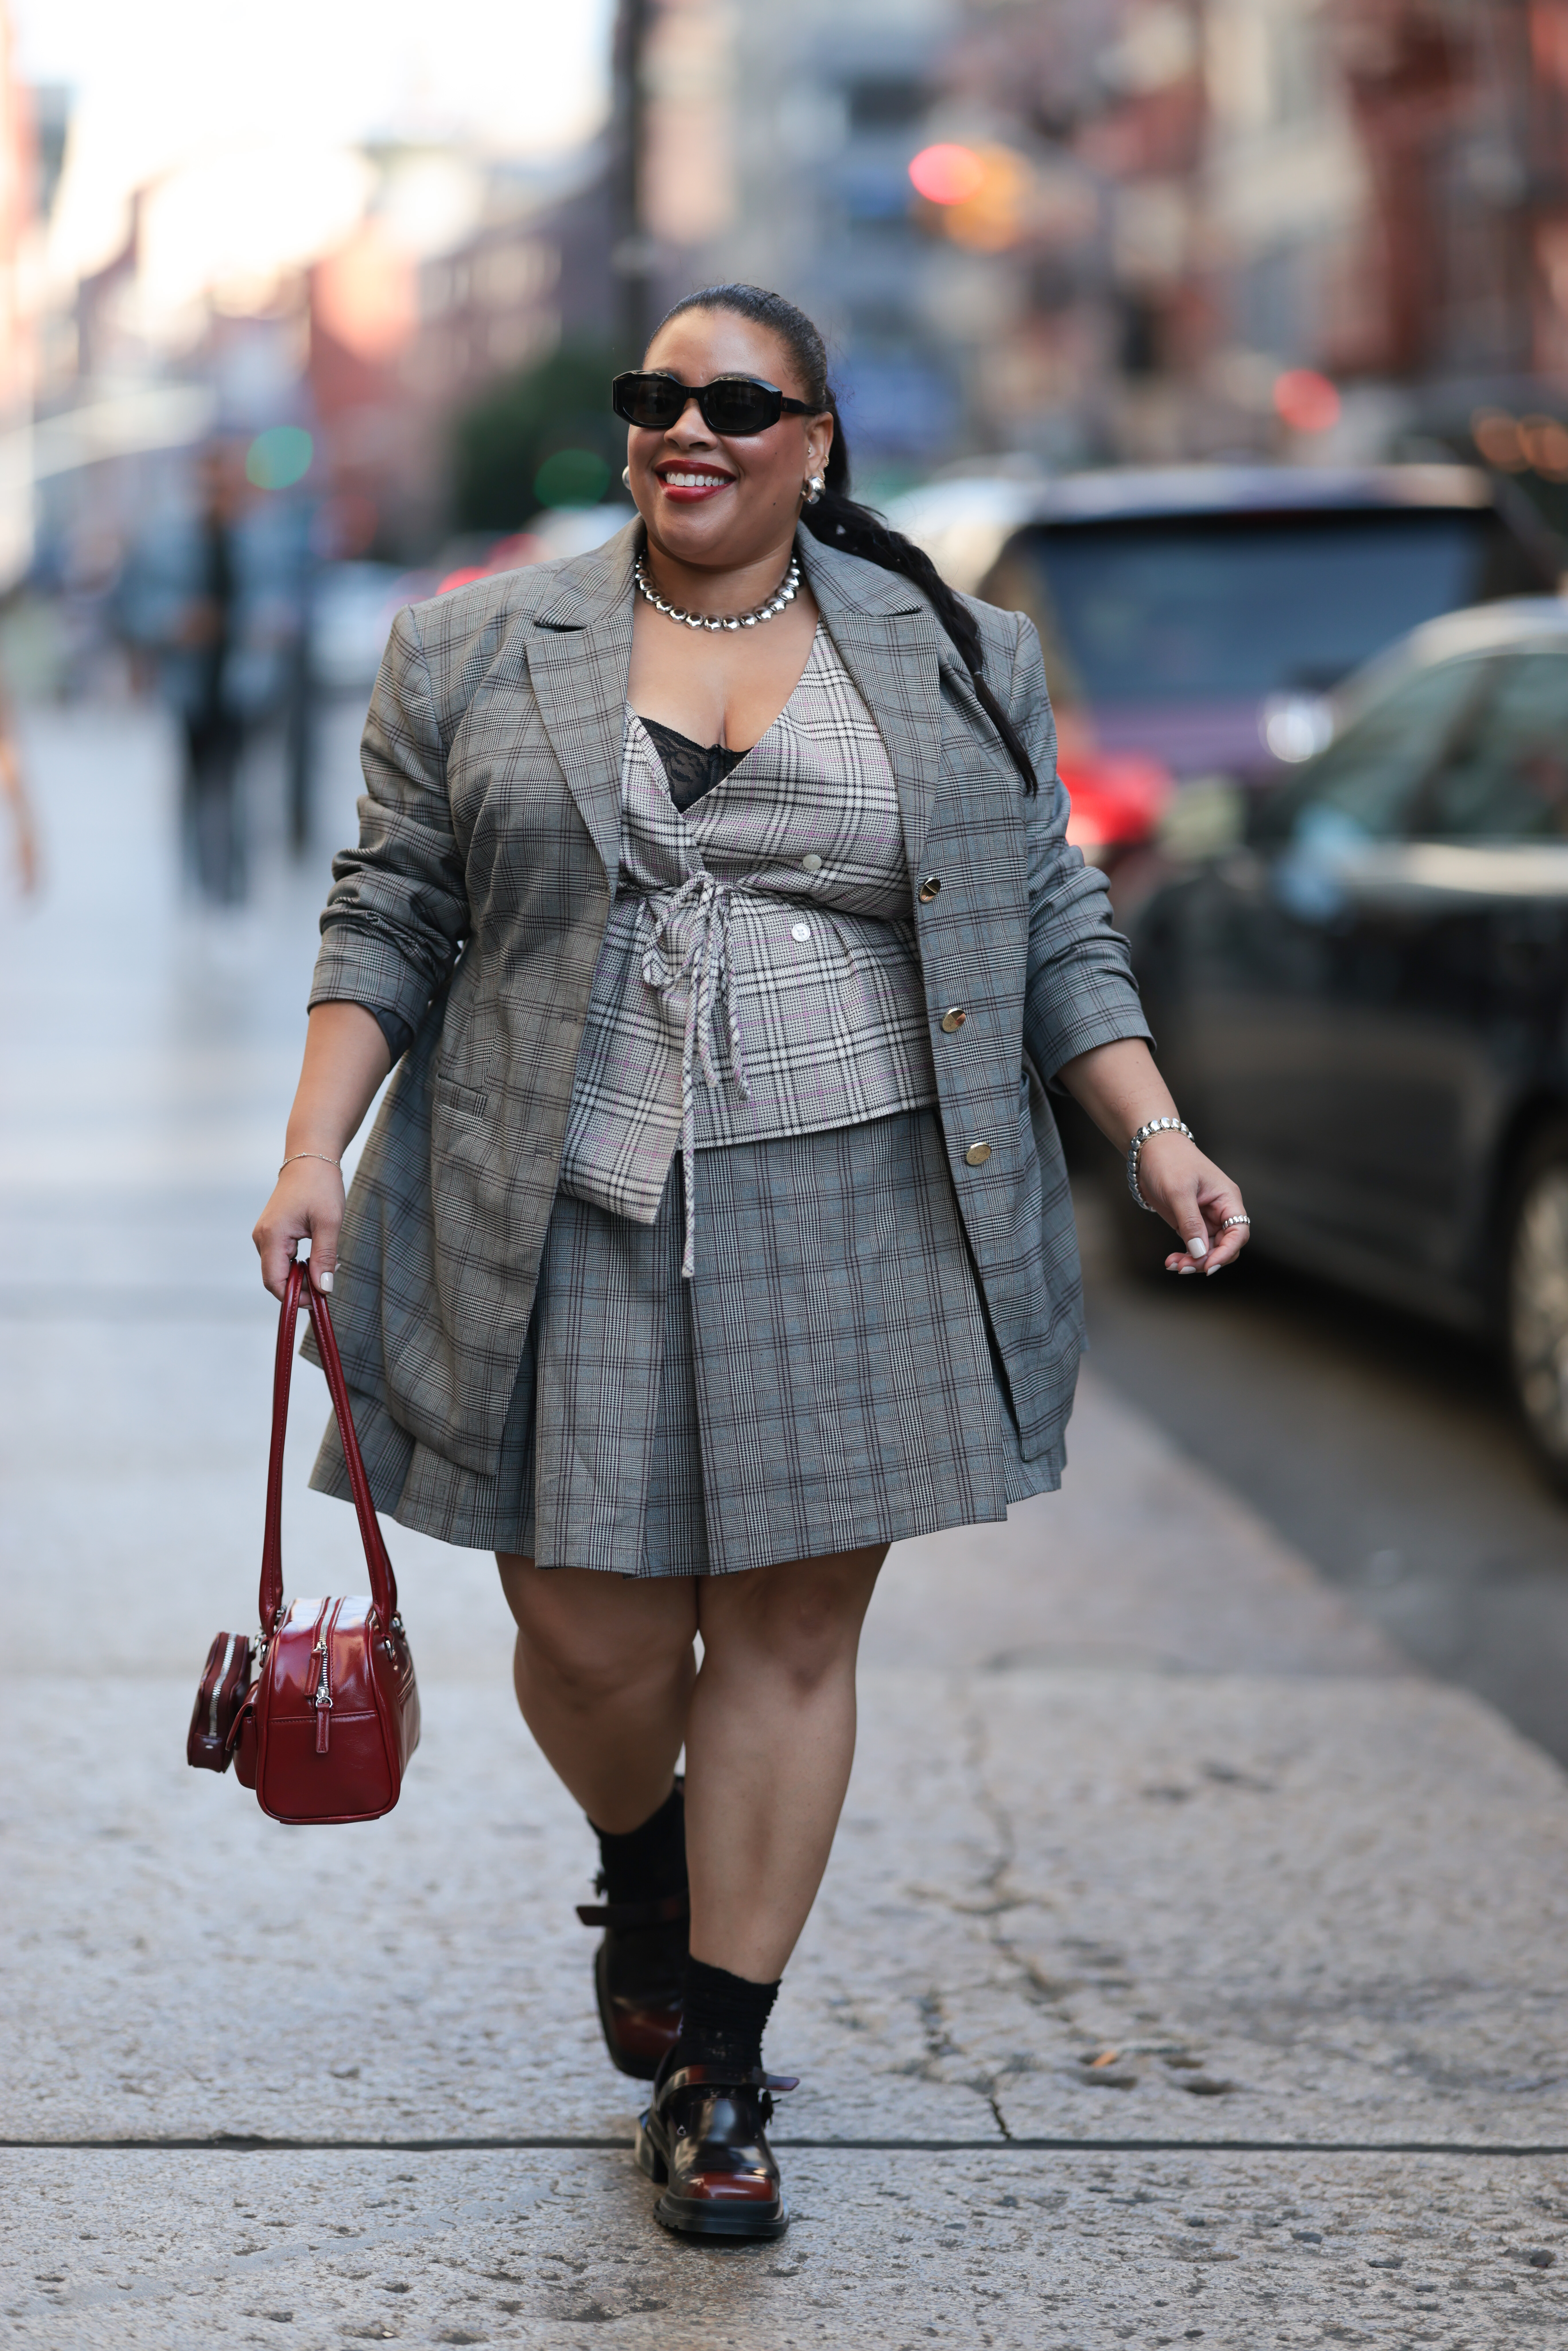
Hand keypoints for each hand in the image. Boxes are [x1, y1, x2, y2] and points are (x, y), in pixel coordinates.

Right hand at [252, 1158, 344, 1300]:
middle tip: (327, 1282)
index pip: (274, 1281)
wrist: (310, 1160)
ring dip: (301, 1275)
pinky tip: (317, 1258)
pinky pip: (282, 1258)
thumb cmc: (320, 1186)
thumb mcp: (329, 1223)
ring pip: (279, 1269)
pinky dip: (298, 1264)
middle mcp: (262, 1237)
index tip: (318, 1299)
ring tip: (326, 1267)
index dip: (294, 1297)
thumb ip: (324, 1257)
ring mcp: (265, 1235)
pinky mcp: (272, 1233)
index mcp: (272, 1236)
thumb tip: (324, 1288)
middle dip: (300, 1287)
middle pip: (275, 1278)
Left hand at [1132, 1130, 1249, 1276]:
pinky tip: (1171, 1261)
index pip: (1239, 1232)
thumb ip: (1190, 1223)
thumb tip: (1201, 1253)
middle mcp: (1221, 1211)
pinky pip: (1195, 1246)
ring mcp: (1206, 1218)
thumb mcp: (1179, 1191)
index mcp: (1227, 1199)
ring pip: (1210, 1249)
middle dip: (1207, 1260)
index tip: (1208, 1266)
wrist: (1149, 1149)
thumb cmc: (1169, 1161)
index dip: (1227, 1252)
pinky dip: (1186, 1255)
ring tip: (1174, 1265)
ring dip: (1195, 1261)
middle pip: (1226, 1245)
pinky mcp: (1190, 1223)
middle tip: (1184, 1267)